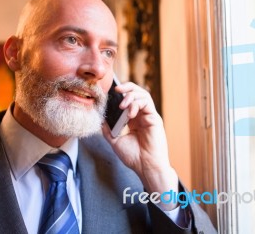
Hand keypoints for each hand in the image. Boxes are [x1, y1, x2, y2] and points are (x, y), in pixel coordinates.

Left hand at [102, 82, 178, 210]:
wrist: (145, 167)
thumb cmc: (134, 157)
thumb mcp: (115, 141)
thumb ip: (108, 129)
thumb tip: (100, 118)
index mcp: (134, 120)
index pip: (129, 100)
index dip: (121, 93)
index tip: (110, 92)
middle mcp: (142, 116)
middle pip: (137, 93)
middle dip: (127, 87)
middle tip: (116, 89)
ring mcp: (149, 116)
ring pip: (143, 95)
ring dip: (131, 96)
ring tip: (122, 105)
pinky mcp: (155, 119)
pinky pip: (147, 103)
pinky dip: (137, 104)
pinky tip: (130, 113)